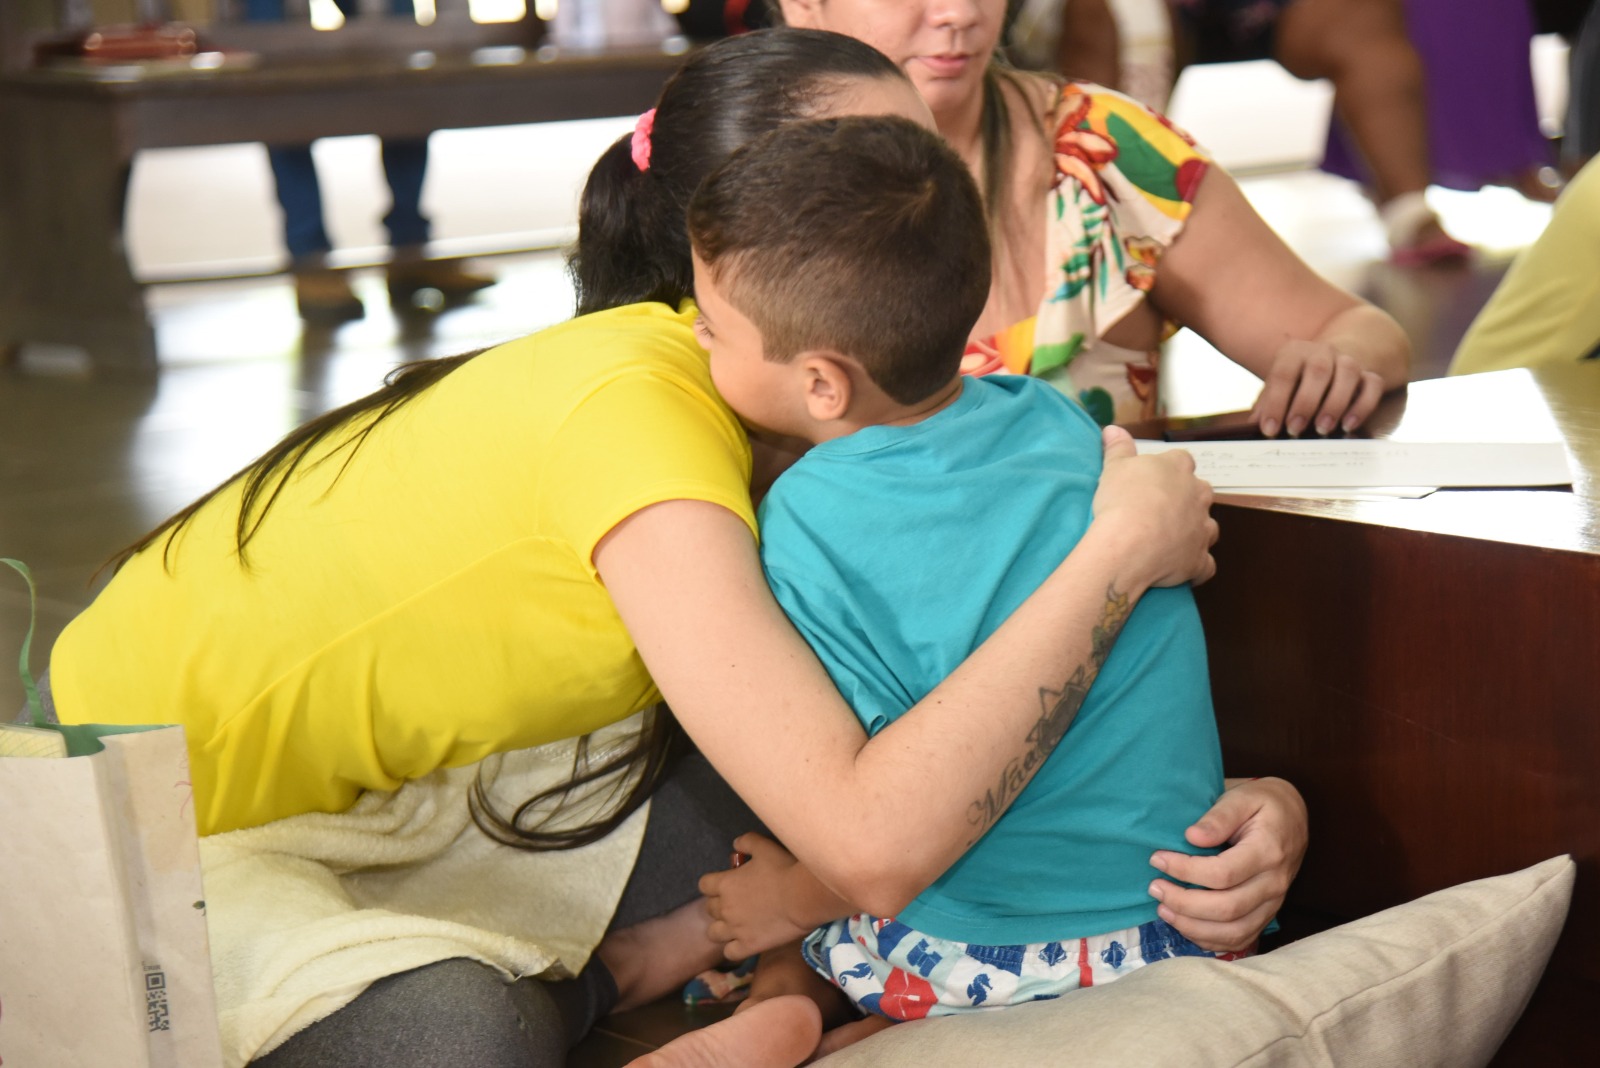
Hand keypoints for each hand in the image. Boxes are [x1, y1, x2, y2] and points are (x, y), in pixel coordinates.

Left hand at [699, 833, 818, 960]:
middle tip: (735, 903)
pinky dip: (733, 949)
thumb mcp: (764, 847)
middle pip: (709, 908)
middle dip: (719, 905)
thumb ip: (747, 842)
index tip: (724, 884)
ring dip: (721, 928)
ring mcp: (735, 929)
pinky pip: (730, 953)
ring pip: (714, 933)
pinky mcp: (748, 946)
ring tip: (734, 926)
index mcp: (725, 883)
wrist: (803, 897)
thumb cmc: (784, 869)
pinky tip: (743, 943)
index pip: (704, 885)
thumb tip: (735, 844)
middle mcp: (725, 908)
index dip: (712, 884)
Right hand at [1092, 426, 1218, 588]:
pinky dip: (1196, 566)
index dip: (1168, 470)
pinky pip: (1205, 564)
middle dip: (1186, 500)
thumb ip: (1117, 447)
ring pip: (1207, 527)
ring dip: (1194, 531)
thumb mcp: (1113, 467)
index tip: (1151, 480)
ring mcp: (1202, 528)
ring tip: (1170, 540)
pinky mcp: (1199, 559)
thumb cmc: (1121, 500)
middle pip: (1200, 493)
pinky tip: (1182, 569)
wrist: (1129, 544)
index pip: (1182, 461)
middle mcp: (1198, 495)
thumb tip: (1113, 429)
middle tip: (1158, 510)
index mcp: (1179, 469)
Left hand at [1146, 776, 1307, 952]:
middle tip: (1155, 887)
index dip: (1186, 871)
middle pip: (1227, 908)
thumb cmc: (1261, 804)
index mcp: (1268, 851)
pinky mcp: (1267, 914)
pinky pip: (1240, 939)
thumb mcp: (1242, 797)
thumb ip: (1218, 816)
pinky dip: (1209, 939)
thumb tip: (1191, 837)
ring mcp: (1273, 903)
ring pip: (1234, 931)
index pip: (1223, 873)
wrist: (1291, 818)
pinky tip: (1184, 925)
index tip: (1157, 858)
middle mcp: (1274, 883)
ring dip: (1193, 926)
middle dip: (1184, 902)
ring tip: (1163, 910)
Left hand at [1251, 340, 1384, 438]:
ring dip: (1335, 403)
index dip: (1275, 402)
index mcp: (1294, 353)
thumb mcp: (1278, 388)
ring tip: (1322, 428)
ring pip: (1348, 374)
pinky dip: (1363, 406)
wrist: (1331, 360)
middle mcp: (1322, 352)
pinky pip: (1373, 385)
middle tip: (1294, 430)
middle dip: (1305, 403)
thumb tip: (1253, 427)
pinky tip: (1349, 425)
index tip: (1269, 429)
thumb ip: (1266, 405)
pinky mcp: (1369, 374)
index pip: (1283, 374)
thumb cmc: (1296, 381)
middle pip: (1317, 371)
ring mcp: (1348, 361)